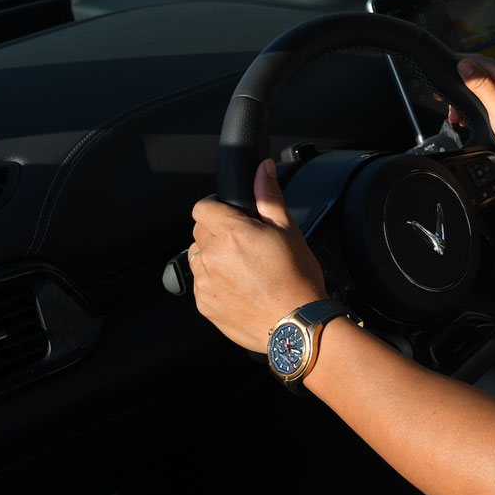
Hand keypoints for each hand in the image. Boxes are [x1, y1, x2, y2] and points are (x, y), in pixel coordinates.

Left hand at [190, 159, 325, 352]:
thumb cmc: (297, 279)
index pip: (202, 207)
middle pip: (200, 231)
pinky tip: (240, 288)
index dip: (217, 209)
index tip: (232, 218)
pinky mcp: (204, 304)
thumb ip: (269, 196)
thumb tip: (263, 169)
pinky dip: (214, 283)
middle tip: (246, 246)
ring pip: (198, 258)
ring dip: (213, 258)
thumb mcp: (289, 230)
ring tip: (243, 269)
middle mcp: (212, 256)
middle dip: (218, 233)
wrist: (295, 325)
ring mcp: (205, 282)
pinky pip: (201, 284)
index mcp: (232, 232)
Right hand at [453, 55, 494, 169]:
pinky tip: (468, 118)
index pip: (478, 60)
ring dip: (466, 100)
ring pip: (480, 87)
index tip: (443, 73)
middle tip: (444, 99)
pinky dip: (475, 106)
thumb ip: (480, 84)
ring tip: (456, 115)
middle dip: (460, 86)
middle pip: (478, 73)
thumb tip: (464, 64)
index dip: (458, 65)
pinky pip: (487, 98)